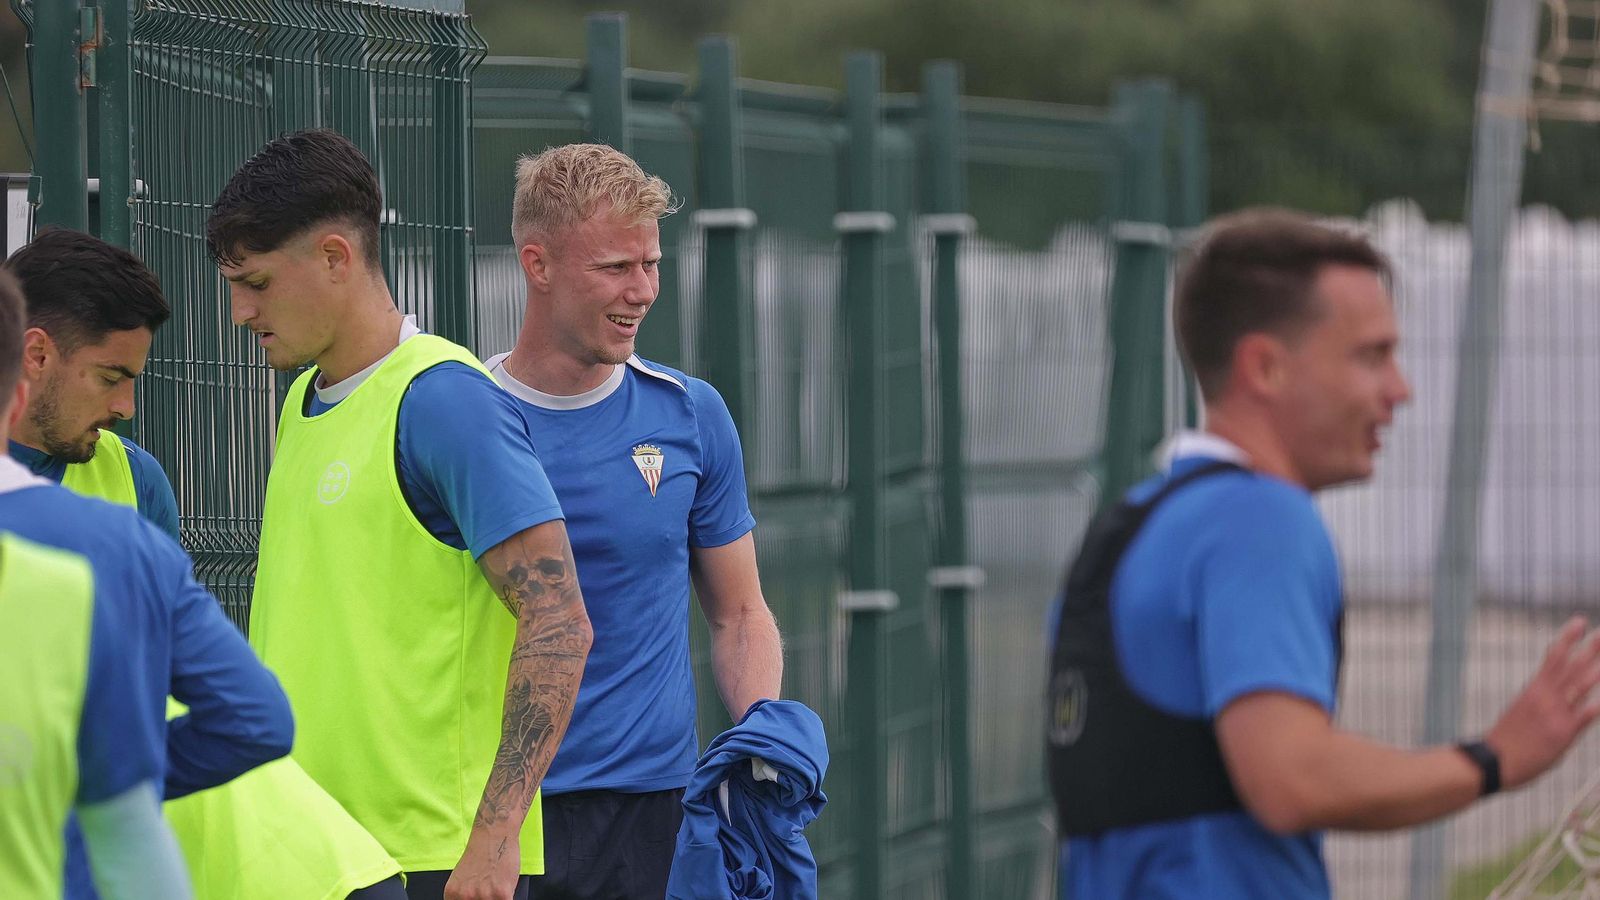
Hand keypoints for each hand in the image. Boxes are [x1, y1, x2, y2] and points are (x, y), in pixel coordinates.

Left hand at [444, 829, 520, 899]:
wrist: (494, 834)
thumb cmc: (481, 852)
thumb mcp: (462, 879)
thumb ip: (464, 896)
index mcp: (452, 895)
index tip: (477, 898)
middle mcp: (465, 897)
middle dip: (486, 899)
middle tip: (489, 891)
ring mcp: (483, 896)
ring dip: (497, 898)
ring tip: (498, 886)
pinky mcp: (501, 894)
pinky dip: (508, 896)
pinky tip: (506, 888)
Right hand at [1486, 616, 1599, 789]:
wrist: (1494, 762)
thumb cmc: (1508, 740)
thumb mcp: (1523, 712)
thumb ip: (1546, 700)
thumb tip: (1555, 693)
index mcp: (1534, 689)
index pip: (1554, 657)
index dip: (1568, 638)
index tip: (1580, 622)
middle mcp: (1545, 697)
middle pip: (1570, 666)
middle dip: (1589, 648)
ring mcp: (1554, 714)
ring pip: (1578, 686)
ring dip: (1595, 671)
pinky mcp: (1561, 735)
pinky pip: (1582, 718)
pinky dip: (1592, 708)